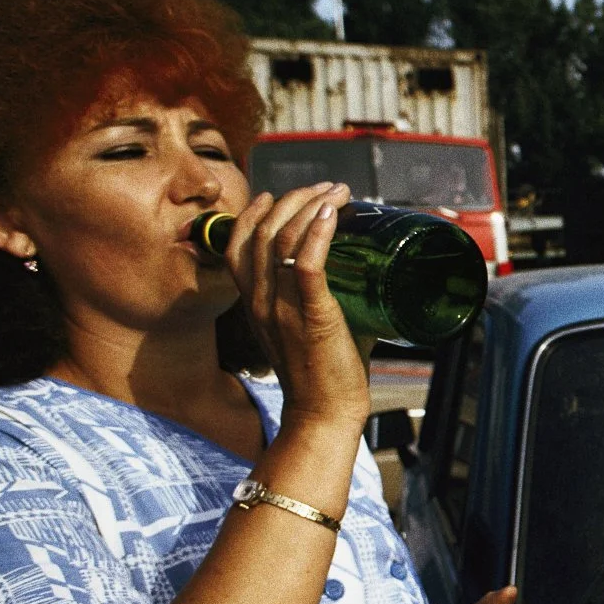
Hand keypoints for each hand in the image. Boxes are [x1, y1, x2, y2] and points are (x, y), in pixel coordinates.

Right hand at [226, 182, 367, 430]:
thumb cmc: (324, 374)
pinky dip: (317, 234)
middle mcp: (261, 301)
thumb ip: (324, 302)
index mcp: (254, 302)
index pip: (238, 243)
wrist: (324, 415)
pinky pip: (307, 267)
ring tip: (337, 191)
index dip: (254, 212)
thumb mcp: (307, 328)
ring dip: (311, 206)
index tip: (277, 194)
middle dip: (295, 198)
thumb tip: (364, 281)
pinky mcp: (312, 318)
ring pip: (283, 240)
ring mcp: (283, 309)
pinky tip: (331, 214)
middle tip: (328, 187)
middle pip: (264, 231)